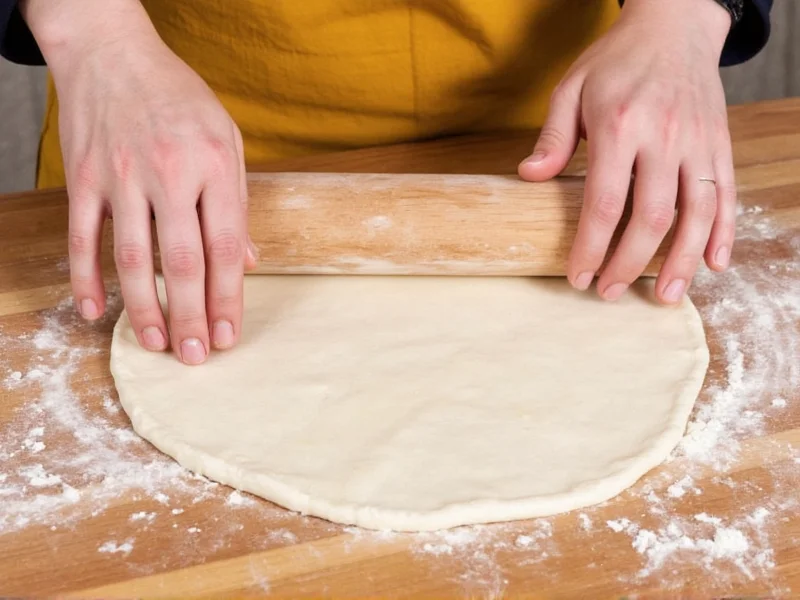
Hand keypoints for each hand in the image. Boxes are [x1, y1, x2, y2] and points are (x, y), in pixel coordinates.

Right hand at [21, 0, 256, 363]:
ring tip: (155, 344)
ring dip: (143, 308)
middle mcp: (168, 174)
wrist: (113, 53)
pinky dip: (85, 279)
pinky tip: (96, 312)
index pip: (226, 247)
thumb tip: (249, 262)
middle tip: (195, 356)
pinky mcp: (83, 179)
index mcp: (214, 166)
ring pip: (130, 258)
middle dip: (190, 316)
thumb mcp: (228, 141)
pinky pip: (81, 239)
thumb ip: (238, 203)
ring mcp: (121, 178)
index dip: (228, 298)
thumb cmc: (180, 99)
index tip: (229, 334)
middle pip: (181, 262)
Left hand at [518, 0, 735, 303]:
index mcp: (619, 125)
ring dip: (682, 261)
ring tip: (663, 297)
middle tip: (608, 292)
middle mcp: (664, 137)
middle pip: (652, 216)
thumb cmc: (615, 61)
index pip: (605, 202)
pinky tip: (714, 264)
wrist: (674, 26)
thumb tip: (529, 177)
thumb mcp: (570, 88)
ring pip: (697, 213)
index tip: (577, 276)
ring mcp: (698, 142)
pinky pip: (726, 195)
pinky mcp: (719, 144)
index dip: (591, 246)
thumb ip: (553, 137)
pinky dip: (724, 233)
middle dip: (629, 263)